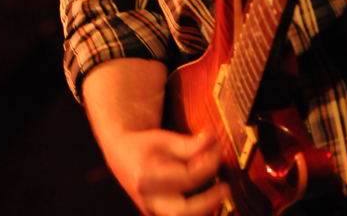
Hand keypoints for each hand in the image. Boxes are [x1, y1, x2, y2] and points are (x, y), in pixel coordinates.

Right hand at [111, 127, 228, 215]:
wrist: (121, 156)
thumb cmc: (144, 146)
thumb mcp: (164, 139)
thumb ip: (190, 143)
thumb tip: (213, 139)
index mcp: (146, 177)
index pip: (187, 177)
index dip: (208, 164)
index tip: (218, 151)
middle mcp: (148, 200)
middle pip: (182, 212)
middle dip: (208, 201)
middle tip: (225, 188)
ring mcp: (152, 212)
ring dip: (205, 209)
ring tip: (219, 193)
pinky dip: (198, 211)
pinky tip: (209, 200)